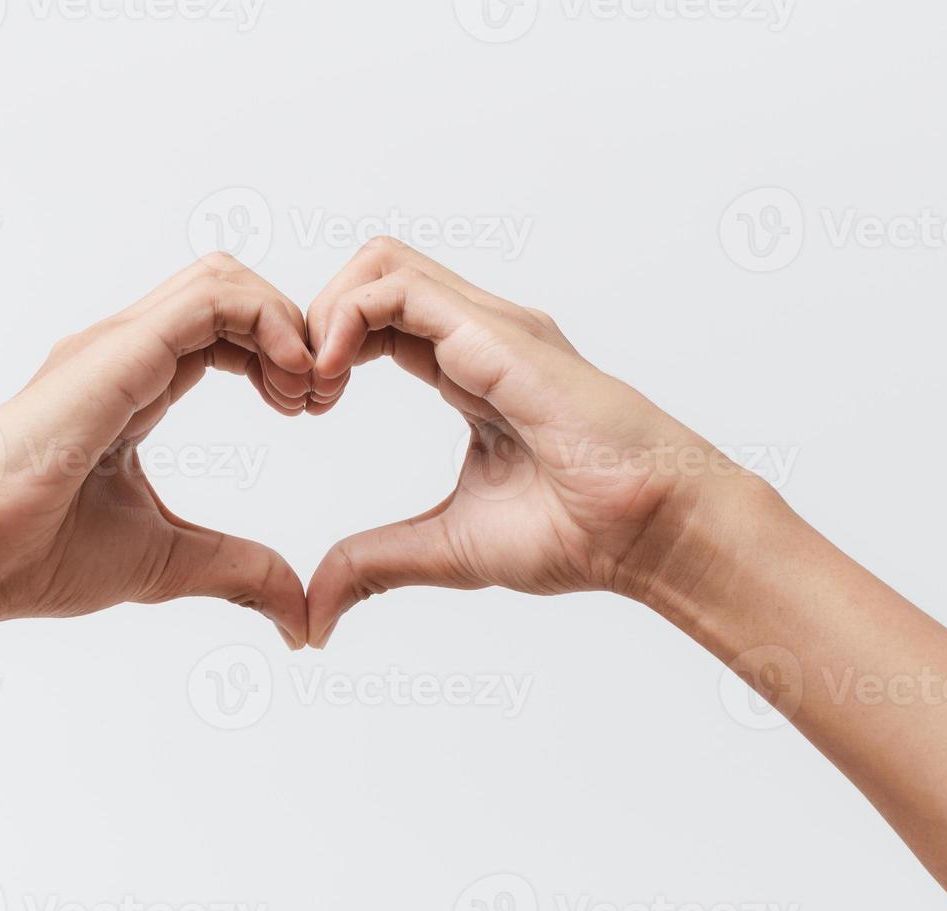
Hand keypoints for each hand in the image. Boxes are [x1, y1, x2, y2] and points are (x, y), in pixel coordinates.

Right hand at [0, 254, 314, 647]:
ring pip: (224, 279)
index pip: (222, 332)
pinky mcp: (120, 349)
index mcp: (134, 385)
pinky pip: (213, 299)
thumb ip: (238, 571)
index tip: (309, 411)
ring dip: (284, 322)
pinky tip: (287, 384)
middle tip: (318, 398)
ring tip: (304, 390)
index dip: (280, 356)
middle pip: (229, 291)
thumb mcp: (170, 561)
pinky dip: (267, 323)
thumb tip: (297, 615)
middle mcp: (127, 353)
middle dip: (291, 330)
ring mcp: (119, 344)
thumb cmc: (39, 555)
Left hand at [303, 239, 758, 646]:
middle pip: (372, 275)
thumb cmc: (577, 534)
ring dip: (326, 313)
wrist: (648, 532)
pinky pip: (399, 288)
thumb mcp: (444, 549)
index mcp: (467, 370)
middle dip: (314, 319)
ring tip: (315, 385)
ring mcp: (489, 326)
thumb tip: (316, 612)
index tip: (304, 409)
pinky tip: (335, 378)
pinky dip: (346, 319)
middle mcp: (476, 336)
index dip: (325, 350)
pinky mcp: (495, 333)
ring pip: (381, 263)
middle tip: (298, 393)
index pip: (377, 321)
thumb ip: (375, 564)